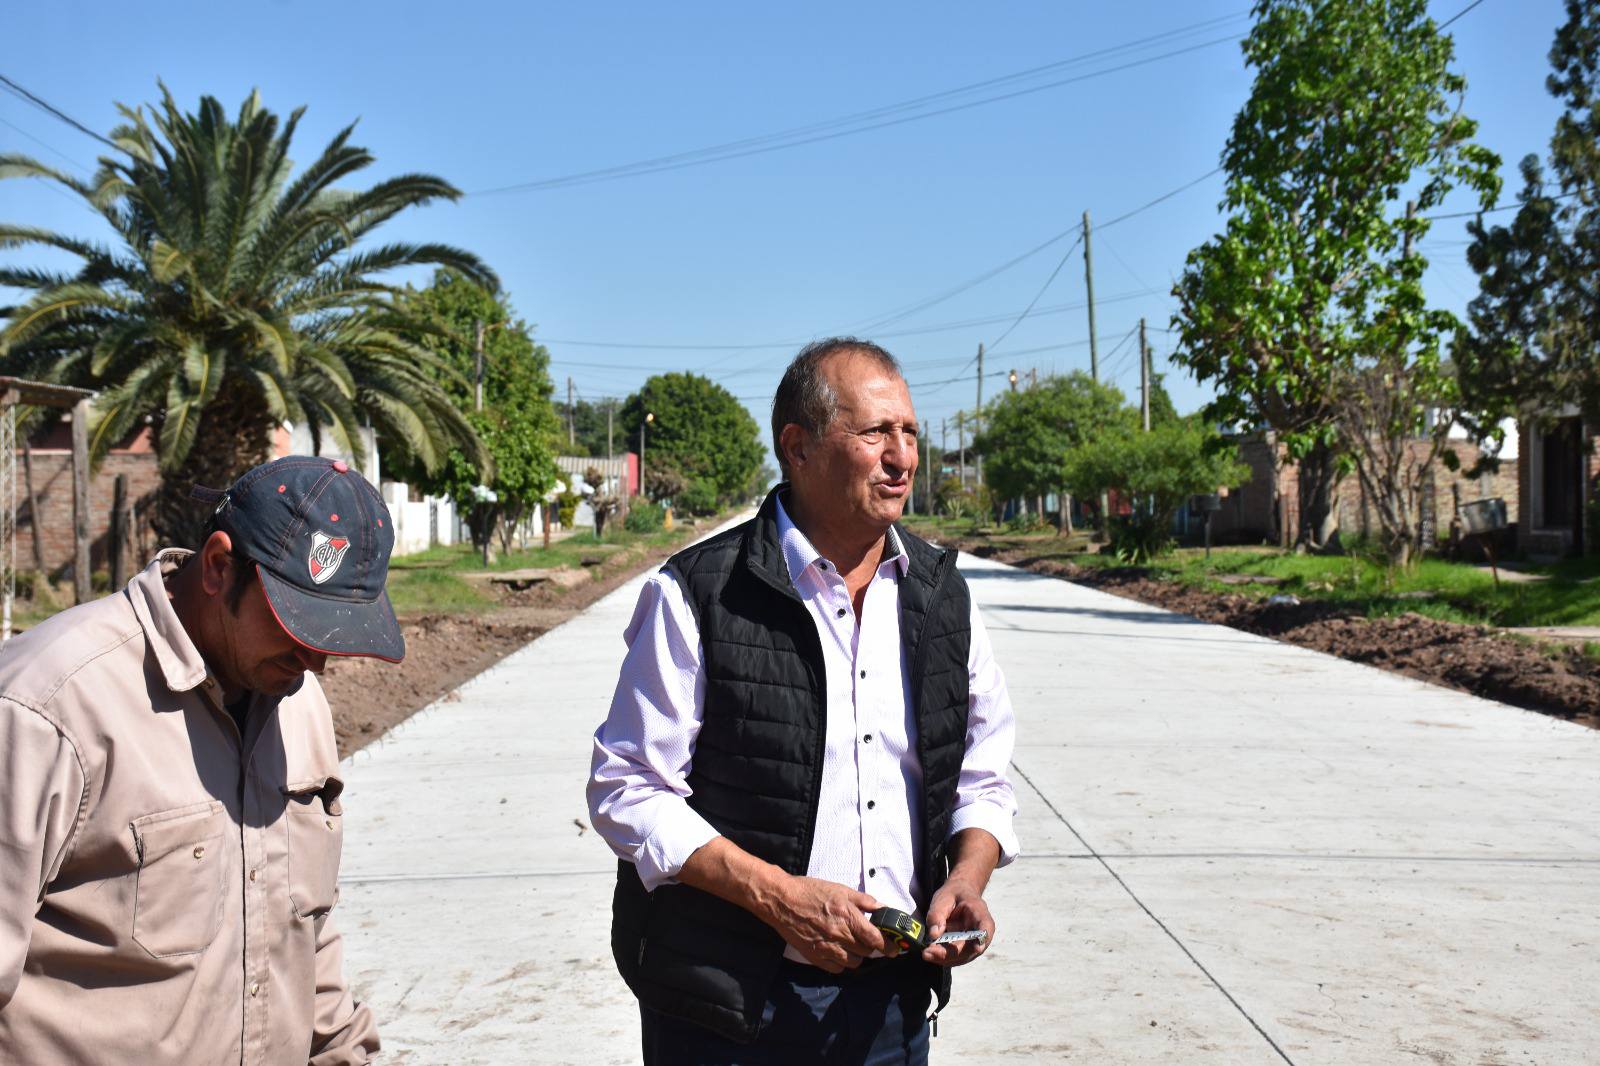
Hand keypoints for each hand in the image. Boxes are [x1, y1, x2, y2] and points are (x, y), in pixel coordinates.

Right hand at [764, 876, 885, 972]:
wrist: (781, 901)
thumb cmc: (810, 891)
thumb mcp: (840, 889)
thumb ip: (863, 901)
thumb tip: (882, 908)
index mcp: (848, 917)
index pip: (875, 939)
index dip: (888, 946)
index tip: (894, 949)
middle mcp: (839, 935)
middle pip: (866, 951)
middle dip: (870, 947)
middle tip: (868, 940)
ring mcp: (826, 948)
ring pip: (853, 963)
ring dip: (857, 956)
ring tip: (852, 946)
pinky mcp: (814, 956)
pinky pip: (836, 968)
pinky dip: (841, 963)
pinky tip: (838, 952)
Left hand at [920, 875, 993, 967]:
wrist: (958, 894)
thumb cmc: (952, 894)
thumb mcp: (943, 897)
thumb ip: (938, 913)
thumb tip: (934, 935)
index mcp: (979, 912)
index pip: (986, 926)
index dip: (983, 938)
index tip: (977, 947)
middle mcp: (980, 930)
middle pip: (970, 948)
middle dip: (949, 954)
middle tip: (928, 953)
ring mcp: (974, 942)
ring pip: (963, 957)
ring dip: (944, 959)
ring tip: (926, 954)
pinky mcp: (965, 948)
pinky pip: (956, 957)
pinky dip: (942, 958)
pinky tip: (929, 953)